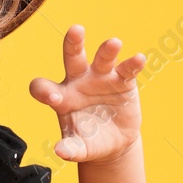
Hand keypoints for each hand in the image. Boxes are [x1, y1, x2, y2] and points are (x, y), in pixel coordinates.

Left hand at [28, 25, 144, 163]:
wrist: (113, 141)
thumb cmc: (88, 140)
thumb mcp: (79, 148)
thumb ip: (71, 149)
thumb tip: (61, 152)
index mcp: (60, 96)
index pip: (43, 87)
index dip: (44, 90)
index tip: (53, 100)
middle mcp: (78, 81)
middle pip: (72, 57)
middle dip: (73, 44)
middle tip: (75, 30)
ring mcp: (101, 78)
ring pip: (102, 59)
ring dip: (107, 51)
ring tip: (114, 43)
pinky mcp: (122, 81)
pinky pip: (127, 70)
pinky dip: (133, 65)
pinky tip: (139, 60)